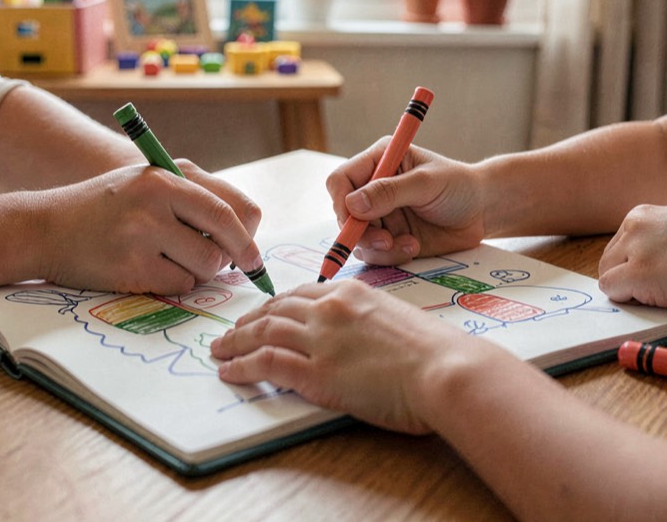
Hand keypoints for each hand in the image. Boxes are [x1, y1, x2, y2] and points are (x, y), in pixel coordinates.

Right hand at [37, 161, 263, 293]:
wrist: (45, 226)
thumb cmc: (106, 207)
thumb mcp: (148, 181)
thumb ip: (194, 196)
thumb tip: (248, 230)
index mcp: (167, 176)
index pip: (231, 207)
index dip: (249, 235)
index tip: (253, 253)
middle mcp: (156, 202)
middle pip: (224, 241)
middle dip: (234, 259)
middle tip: (235, 268)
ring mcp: (142, 235)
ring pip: (205, 267)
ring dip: (198, 272)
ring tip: (171, 260)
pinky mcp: (131, 267)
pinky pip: (179, 286)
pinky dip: (173, 285)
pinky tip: (149, 271)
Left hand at [210, 280, 469, 433]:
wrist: (447, 371)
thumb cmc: (438, 353)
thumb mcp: (399, 321)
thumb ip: (370, 322)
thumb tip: (360, 338)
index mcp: (352, 293)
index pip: (301, 293)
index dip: (275, 304)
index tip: (262, 313)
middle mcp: (330, 309)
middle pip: (275, 309)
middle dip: (249, 320)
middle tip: (231, 331)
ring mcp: (321, 340)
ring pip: (263, 332)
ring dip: (235, 341)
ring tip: (219, 350)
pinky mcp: (316, 373)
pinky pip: (266, 364)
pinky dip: (242, 366)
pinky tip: (229, 372)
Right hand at [326, 140, 487, 264]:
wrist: (482, 211)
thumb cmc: (458, 186)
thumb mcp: (426, 183)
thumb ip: (390, 191)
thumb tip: (353, 204)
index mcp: (379, 162)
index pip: (341, 180)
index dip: (341, 201)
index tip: (354, 219)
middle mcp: (373, 189)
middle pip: (344, 214)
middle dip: (360, 232)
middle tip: (384, 241)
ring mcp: (380, 216)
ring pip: (357, 239)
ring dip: (377, 248)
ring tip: (407, 245)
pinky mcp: (389, 239)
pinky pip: (374, 254)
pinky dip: (390, 256)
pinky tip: (412, 247)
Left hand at [598, 205, 666, 309]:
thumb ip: (661, 246)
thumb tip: (648, 271)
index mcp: (645, 214)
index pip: (619, 247)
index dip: (636, 268)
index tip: (661, 276)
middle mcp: (633, 226)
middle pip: (609, 263)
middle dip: (629, 280)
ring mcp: (633, 249)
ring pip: (609, 278)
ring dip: (632, 292)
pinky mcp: (636, 273)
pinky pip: (614, 294)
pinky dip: (633, 302)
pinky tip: (665, 299)